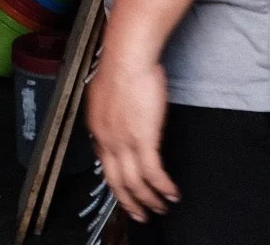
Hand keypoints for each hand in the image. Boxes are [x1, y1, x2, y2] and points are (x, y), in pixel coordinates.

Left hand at [84, 55, 178, 222]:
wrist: (128, 55)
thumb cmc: (122, 64)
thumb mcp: (108, 90)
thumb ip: (111, 108)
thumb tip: (118, 113)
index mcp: (97, 127)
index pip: (104, 163)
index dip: (117, 179)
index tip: (125, 188)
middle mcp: (107, 139)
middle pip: (116, 181)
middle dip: (130, 202)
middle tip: (140, 214)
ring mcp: (124, 141)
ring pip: (135, 183)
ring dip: (150, 199)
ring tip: (162, 207)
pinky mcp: (144, 139)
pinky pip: (153, 173)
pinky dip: (164, 187)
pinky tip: (172, 194)